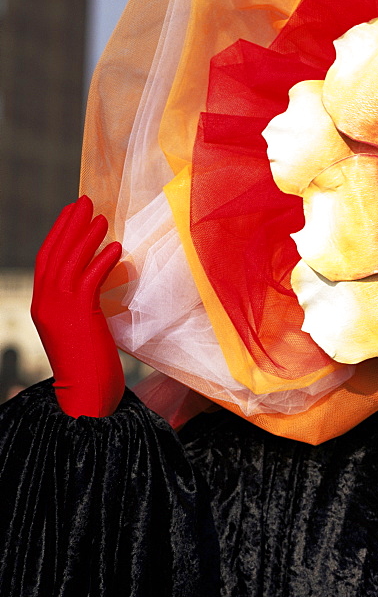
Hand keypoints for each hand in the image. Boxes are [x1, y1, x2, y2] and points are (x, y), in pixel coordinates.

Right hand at [31, 196, 124, 416]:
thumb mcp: (82, 329)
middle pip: (55, 254)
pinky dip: (101, 261)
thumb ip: (84, 305)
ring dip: (87, 237)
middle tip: (85, 201)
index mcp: (43, 306)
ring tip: (103, 217)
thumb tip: (100, 281)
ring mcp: (59, 310)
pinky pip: (89, 281)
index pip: (47, 261)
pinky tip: (115, 247)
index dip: (59, 234)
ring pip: (70, 263)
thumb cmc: (90, 366)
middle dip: (70, 225)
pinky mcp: (79, 316)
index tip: (73, 213)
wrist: (86, 395)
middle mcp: (45, 304)